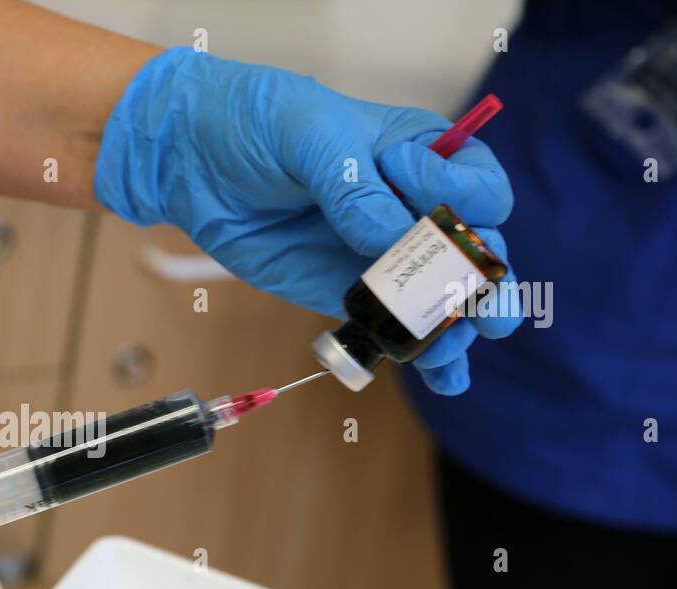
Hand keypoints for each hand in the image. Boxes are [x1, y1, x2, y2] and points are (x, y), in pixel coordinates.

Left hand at [94, 48, 520, 394]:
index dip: (468, 205)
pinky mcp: (348, 292)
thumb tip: (390, 236)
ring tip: (455, 345)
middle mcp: (410, 206)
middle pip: (472, 250)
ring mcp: (381, 255)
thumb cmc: (257, 124)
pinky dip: (419, 352)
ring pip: (441, 297)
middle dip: (483, 281)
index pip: (475, 185)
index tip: (432, 212)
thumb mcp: (309, 133)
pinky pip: (393, 326)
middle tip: (482, 307)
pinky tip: (443, 376)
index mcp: (418, 153)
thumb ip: (353, 182)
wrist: (193, 163)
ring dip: (458, 326)